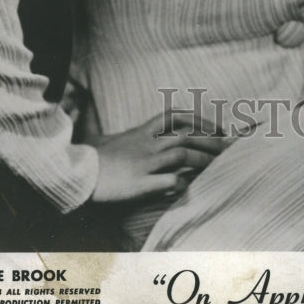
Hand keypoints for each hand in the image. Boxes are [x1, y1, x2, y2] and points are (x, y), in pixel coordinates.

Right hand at [88, 110, 228, 203]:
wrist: (75, 173)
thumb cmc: (94, 158)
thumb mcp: (116, 140)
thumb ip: (134, 136)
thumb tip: (143, 133)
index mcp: (142, 132)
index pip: (175, 116)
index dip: (199, 119)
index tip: (217, 127)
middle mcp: (146, 144)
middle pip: (186, 135)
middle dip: (210, 140)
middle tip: (227, 149)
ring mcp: (144, 163)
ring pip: (182, 154)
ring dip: (202, 159)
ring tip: (216, 166)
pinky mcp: (139, 184)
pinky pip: (168, 181)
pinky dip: (182, 182)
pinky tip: (190, 186)